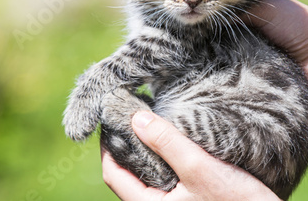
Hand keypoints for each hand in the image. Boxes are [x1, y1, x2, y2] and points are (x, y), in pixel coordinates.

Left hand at [101, 111, 280, 200]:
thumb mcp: (199, 167)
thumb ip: (167, 143)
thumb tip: (137, 119)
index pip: (113, 174)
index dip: (108, 147)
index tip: (111, 120)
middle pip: (128, 174)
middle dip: (127, 145)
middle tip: (131, 115)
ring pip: (147, 174)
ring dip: (147, 149)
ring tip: (151, 122)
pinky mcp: (188, 198)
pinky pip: (165, 176)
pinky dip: (164, 156)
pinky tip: (175, 140)